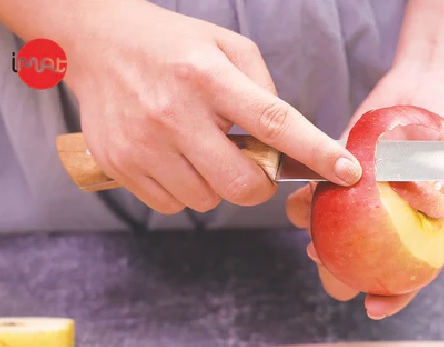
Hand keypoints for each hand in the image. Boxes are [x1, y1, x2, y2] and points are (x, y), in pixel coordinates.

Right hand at [63, 1, 360, 213]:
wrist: (96, 43)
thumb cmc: (172, 45)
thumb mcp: (226, 47)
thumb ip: (262, 90)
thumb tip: (286, 141)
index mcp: (209, 76)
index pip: (273, 122)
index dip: (315, 151)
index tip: (347, 172)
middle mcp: (174, 112)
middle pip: (242, 184)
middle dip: (257, 184)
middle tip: (249, 164)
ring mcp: (143, 143)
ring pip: (207, 200)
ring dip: (216, 185)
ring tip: (200, 150)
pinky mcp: (120, 164)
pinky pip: (172, 205)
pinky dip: (184, 190)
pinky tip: (175, 159)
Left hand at [286, 65, 443, 318]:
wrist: (430, 84)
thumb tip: (440, 211)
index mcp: (421, 232)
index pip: (411, 276)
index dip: (394, 298)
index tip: (372, 309)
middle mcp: (388, 223)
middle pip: (363, 263)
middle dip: (339, 273)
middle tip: (325, 263)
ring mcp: (362, 201)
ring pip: (334, 236)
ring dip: (317, 240)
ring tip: (309, 239)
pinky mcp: (339, 176)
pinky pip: (318, 198)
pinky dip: (307, 203)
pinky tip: (302, 200)